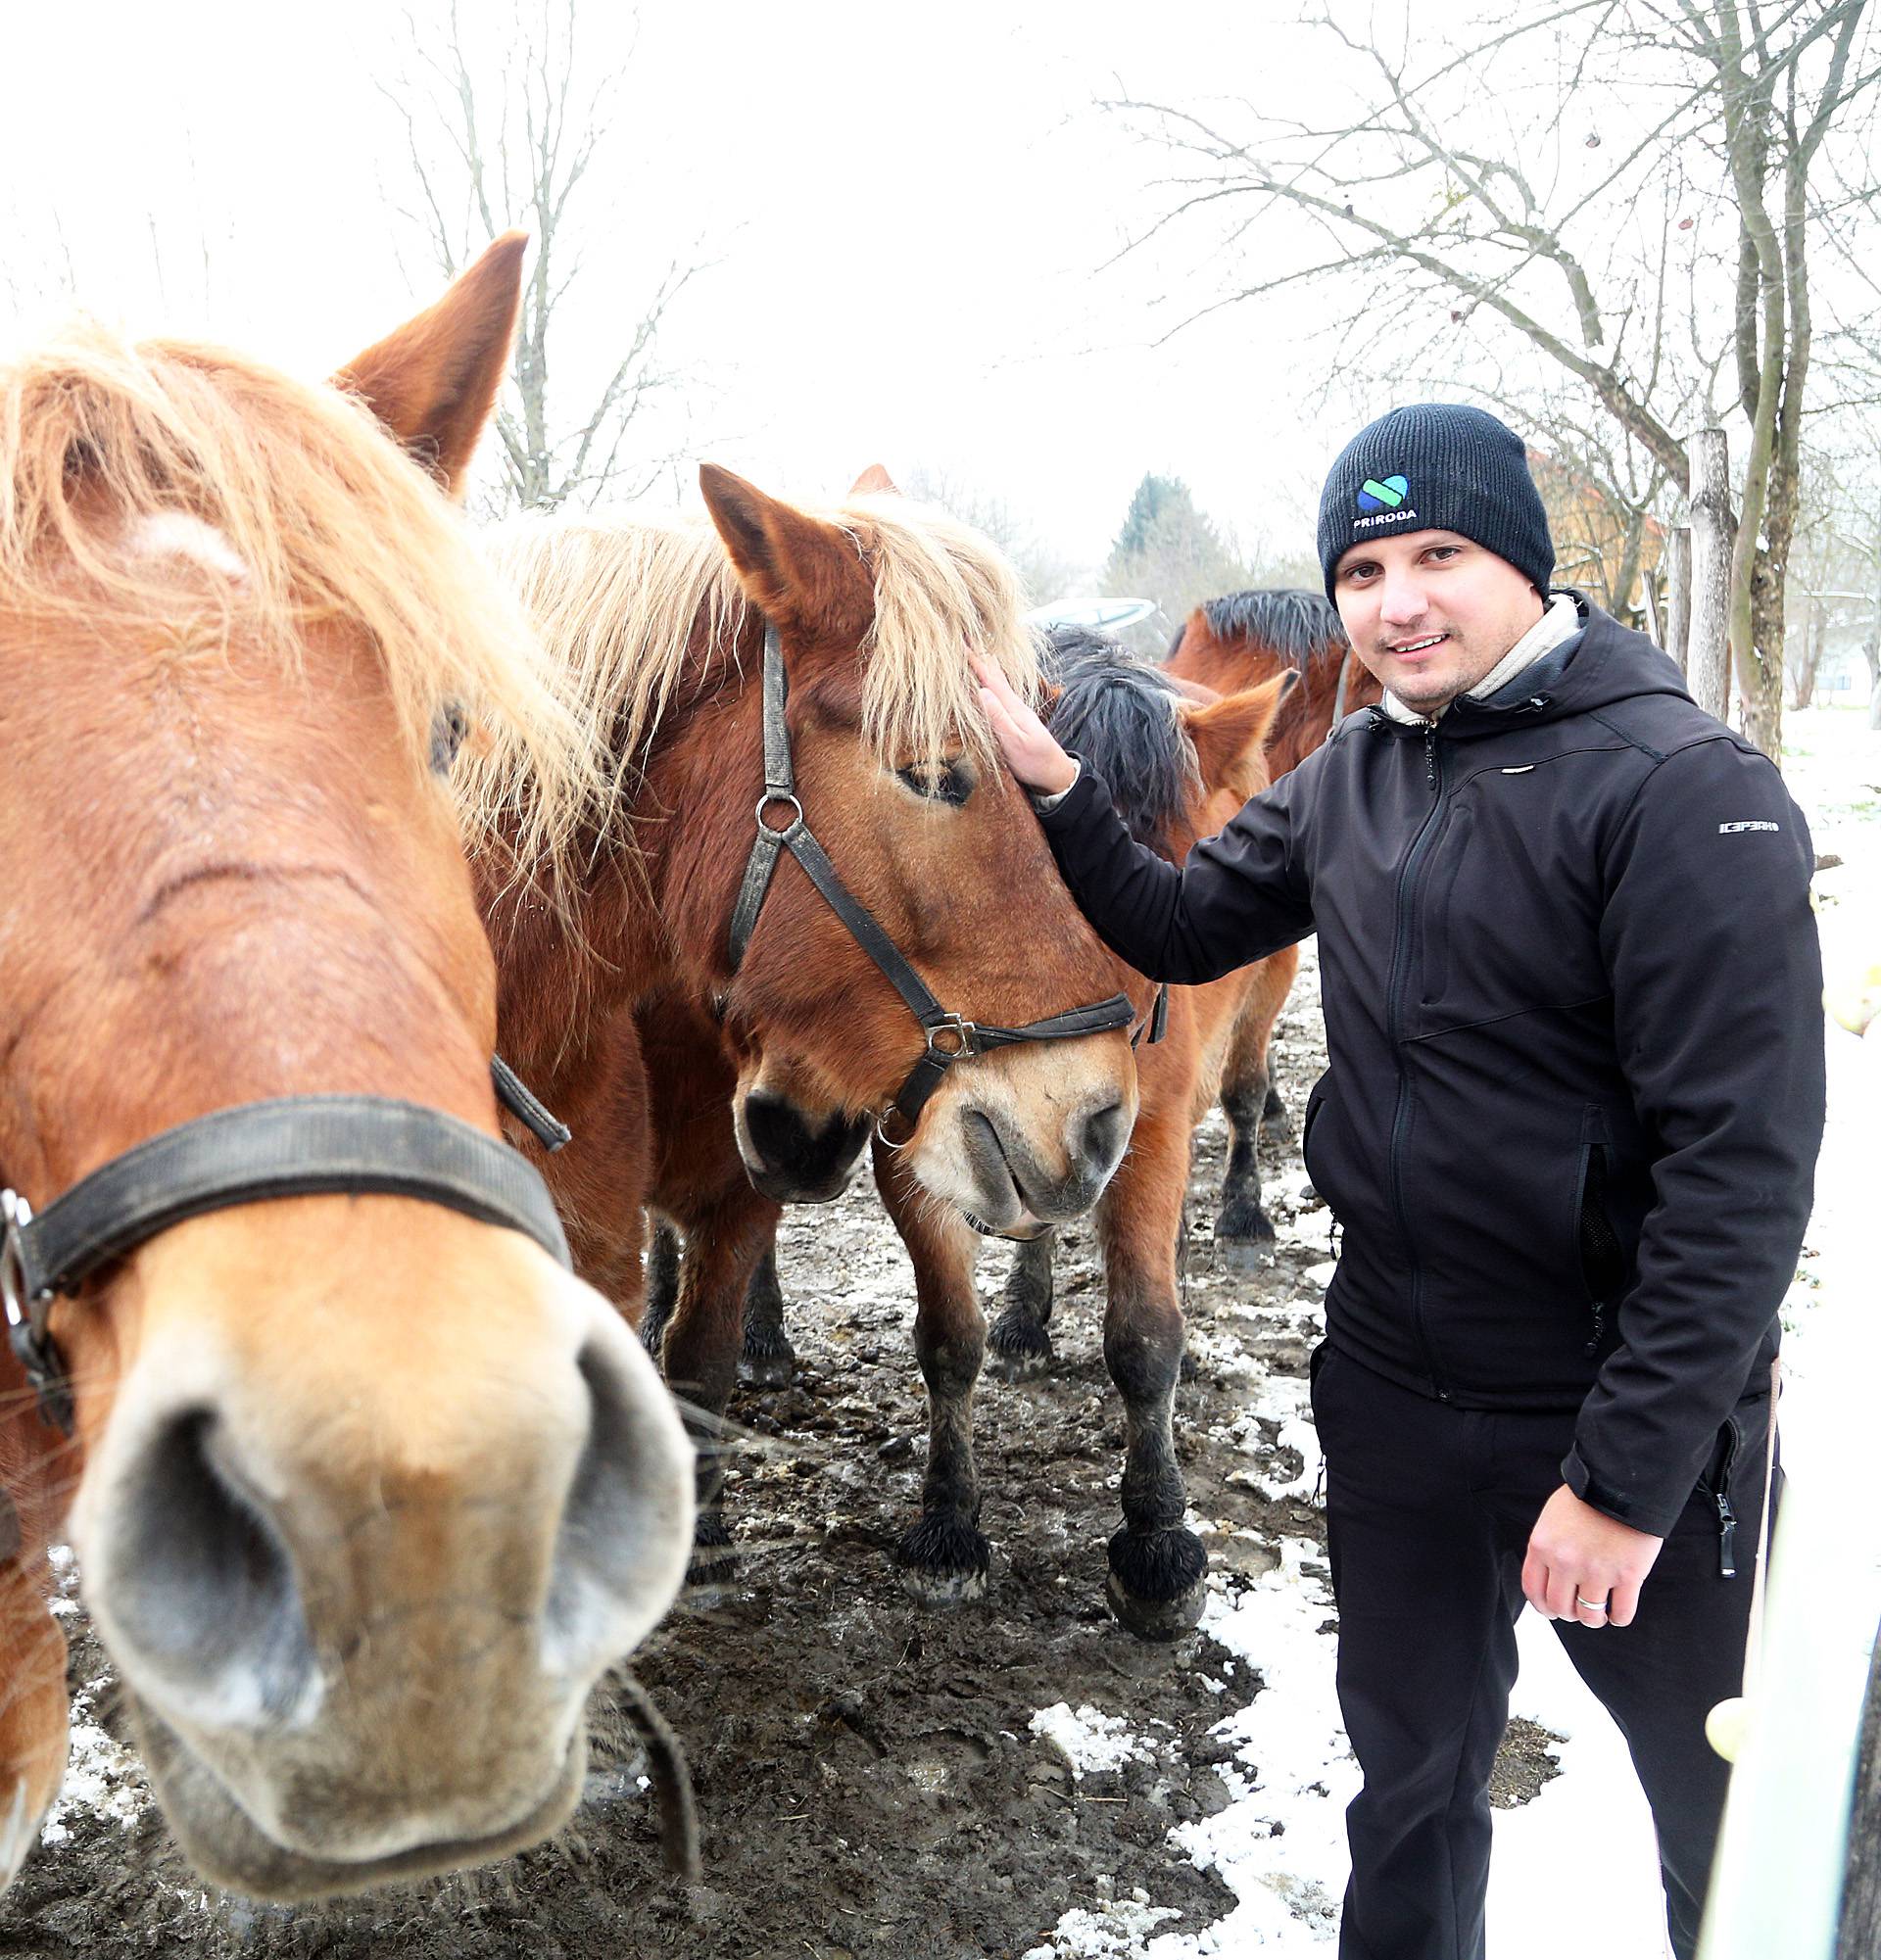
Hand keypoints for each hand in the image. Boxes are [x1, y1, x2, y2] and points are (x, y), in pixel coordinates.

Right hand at [971, 655, 1077, 795]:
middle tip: (964, 637)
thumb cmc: (1035, 762)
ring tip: (973, 651)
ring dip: (984, 666)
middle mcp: (1014, 705)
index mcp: (1013, 708)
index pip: (990, 679)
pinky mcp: (1015, 720)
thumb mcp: (1015, 742)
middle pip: (993, 675)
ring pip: (996, 683)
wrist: (1056, 774)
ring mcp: (1016, 711)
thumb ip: (999, 718)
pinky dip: (990, 682)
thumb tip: (981, 691)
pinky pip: (999, 694)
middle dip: (978, 656)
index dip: (975, 660)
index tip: (960, 642)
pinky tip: (986, 682)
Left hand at [1522, 1485, 1663, 1628]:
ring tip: (1599, 1614)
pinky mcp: (1627, 1576)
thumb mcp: (1552, 1518)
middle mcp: (1565, 1562)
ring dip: (1594, 1619)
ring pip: (1589, 1616)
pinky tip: (1618, 1612)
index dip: (1543, 1606)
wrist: (1622, 1483)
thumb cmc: (1588, 1498)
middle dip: (1569, 1614)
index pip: (1533, 1590)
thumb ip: (1548, 1547)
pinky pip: (1621, 1614)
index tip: (1552, 1609)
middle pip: (1560, 1608)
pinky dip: (1619, 1618)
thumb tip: (1549, 1576)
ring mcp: (1597, 1571)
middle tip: (1578, 1610)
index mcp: (1543, 1546)